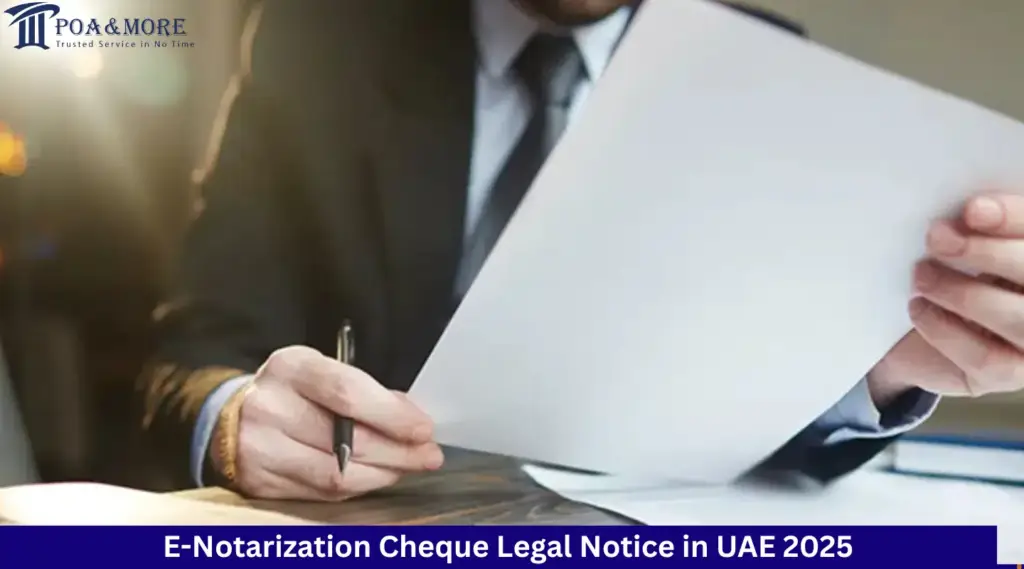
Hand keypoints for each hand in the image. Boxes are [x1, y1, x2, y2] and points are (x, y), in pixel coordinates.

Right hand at [213, 346, 443, 500]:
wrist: (230, 416)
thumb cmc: (292, 390)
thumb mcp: (323, 371)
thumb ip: (367, 393)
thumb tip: (413, 420)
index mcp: (291, 367)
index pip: (347, 393)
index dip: (391, 415)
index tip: (423, 429)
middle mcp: (270, 407)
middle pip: (346, 440)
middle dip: (397, 451)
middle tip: (428, 456)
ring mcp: (260, 449)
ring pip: (336, 474)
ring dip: (382, 474)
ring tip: (405, 467)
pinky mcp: (260, 483)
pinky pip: (321, 493)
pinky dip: (356, 486)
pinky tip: (374, 476)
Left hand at [869, 192, 1023, 403]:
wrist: (920, 339)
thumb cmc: (953, 278)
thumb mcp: (966, 248)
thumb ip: (976, 229)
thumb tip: (967, 212)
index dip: (1015, 218)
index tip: (973, 210)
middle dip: (987, 253)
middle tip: (938, 238)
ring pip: (1018, 318)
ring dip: (962, 292)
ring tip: (921, 275)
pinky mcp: (1011, 376)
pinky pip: (985, 356)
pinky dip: (944, 328)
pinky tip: (918, 308)